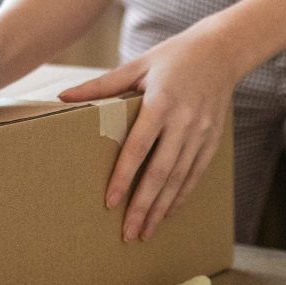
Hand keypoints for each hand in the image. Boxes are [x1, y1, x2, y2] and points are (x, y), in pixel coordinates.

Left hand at [59, 23, 239, 241]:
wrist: (222, 51)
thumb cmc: (173, 57)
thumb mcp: (137, 66)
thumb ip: (102, 85)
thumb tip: (63, 97)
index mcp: (161, 102)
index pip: (139, 147)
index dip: (124, 177)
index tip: (110, 202)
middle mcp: (184, 121)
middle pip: (161, 171)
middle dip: (144, 205)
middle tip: (128, 233)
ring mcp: (201, 133)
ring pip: (180, 178)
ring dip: (162, 208)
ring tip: (145, 232)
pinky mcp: (212, 140)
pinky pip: (196, 174)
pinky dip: (181, 196)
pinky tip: (167, 214)